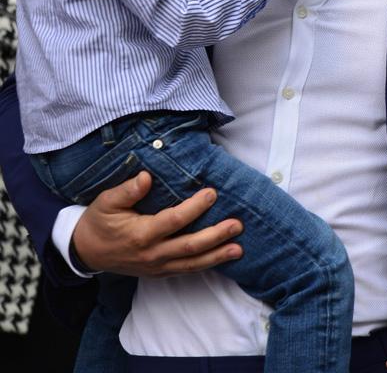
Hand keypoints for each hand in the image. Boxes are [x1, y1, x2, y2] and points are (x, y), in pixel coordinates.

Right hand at [72, 171, 242, 276]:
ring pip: (192, 263)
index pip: (174, 221)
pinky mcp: (159, 272)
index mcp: (140, 234)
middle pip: (189, 246)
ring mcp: (156, 266)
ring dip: (217, 255)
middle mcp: (152, 254)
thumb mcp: (106, 201)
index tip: (212, 193)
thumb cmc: (99, 221)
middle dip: (216, 236)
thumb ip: (127, 190)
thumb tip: (146, 177)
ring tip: (238, 248)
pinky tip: (221, 257)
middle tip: (237, 225)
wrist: (86, 251)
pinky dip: (205, 264)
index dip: (195, 208)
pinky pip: (186, 270)